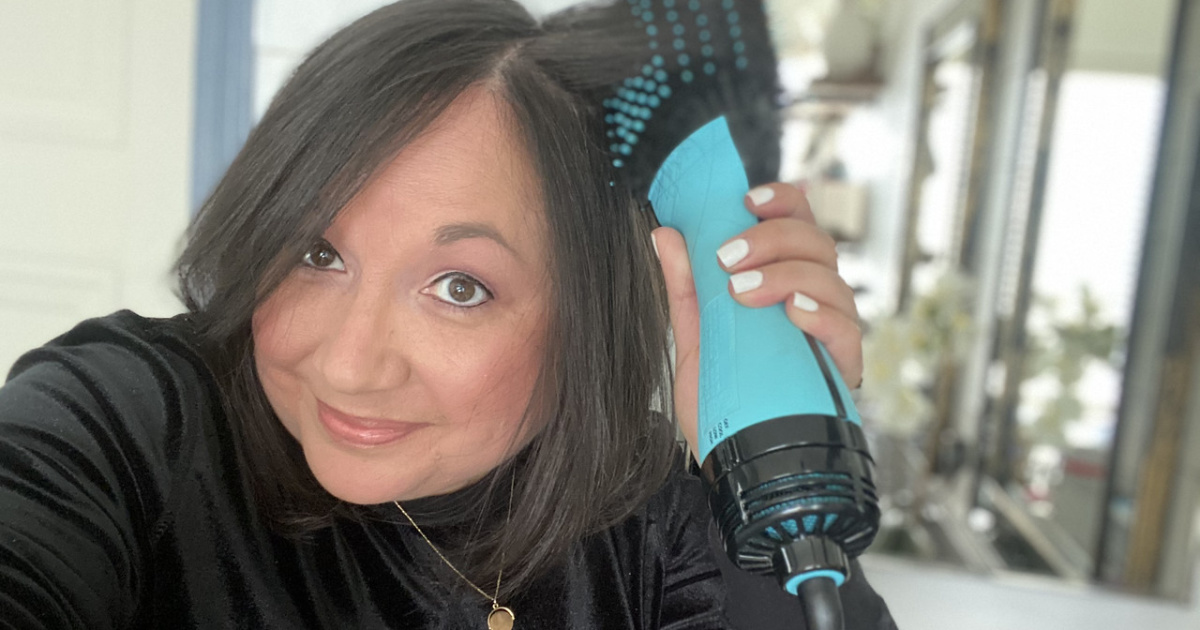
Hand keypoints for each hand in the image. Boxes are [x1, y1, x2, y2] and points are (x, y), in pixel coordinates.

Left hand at [652, 182, 862, 458]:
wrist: (733, 463)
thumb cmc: (723, 398)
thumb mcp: (696, 339)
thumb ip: (686, 288)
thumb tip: (664, 233)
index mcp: (785, 283)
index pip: (800, 223)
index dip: (783, 202)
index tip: (747, 200)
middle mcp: (815, 302)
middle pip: (817, 244)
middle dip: (772, 240)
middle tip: (727, 258)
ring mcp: (831, 336)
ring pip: (833, 281)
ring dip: (787, 275)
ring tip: (742, 292)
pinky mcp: (841, 372)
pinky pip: (848, 333)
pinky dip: (822, 315)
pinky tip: (794, 314)